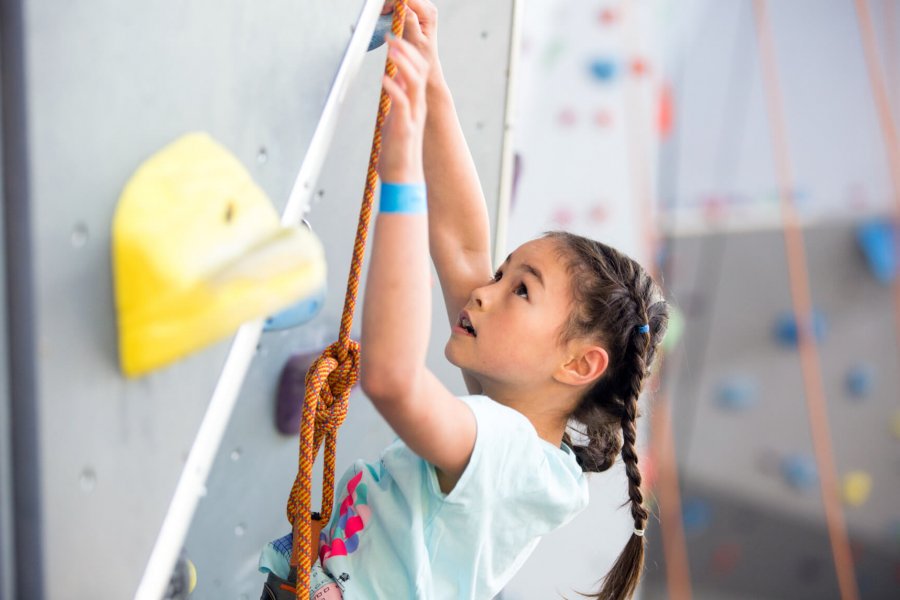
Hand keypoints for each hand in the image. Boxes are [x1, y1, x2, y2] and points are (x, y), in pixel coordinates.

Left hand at [377, 35, 430, 182]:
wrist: (402, 178)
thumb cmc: (396, 152)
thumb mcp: (395, 120)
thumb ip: (396, 102)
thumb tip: (391, 84)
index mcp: (416, 105)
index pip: (417, 72)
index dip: (408, 54)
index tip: (394, 41)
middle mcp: (418, 108)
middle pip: (419, 72)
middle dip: (406, 52)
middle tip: (392, 38)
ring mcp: (413, 117)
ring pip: (415, 83)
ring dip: (403, 64)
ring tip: (391, 50)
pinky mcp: (404, 128)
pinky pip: (402, 103)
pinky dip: (393, 88)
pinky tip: (384, 78)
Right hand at [381, 0, 441, 85]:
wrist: (426, 61)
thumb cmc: (422, 54)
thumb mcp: (415, 40)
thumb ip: (410, 22)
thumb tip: (402, 6)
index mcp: (428, 12)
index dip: (394, 1)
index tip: (383, 11)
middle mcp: (427, 6)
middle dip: (391, 1)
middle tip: (381, 13)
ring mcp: (421, 7)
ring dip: (391, 3)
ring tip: (383, 14)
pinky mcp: (415, 9)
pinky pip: (402, 2)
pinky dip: (393, 5)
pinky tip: (387, 14)